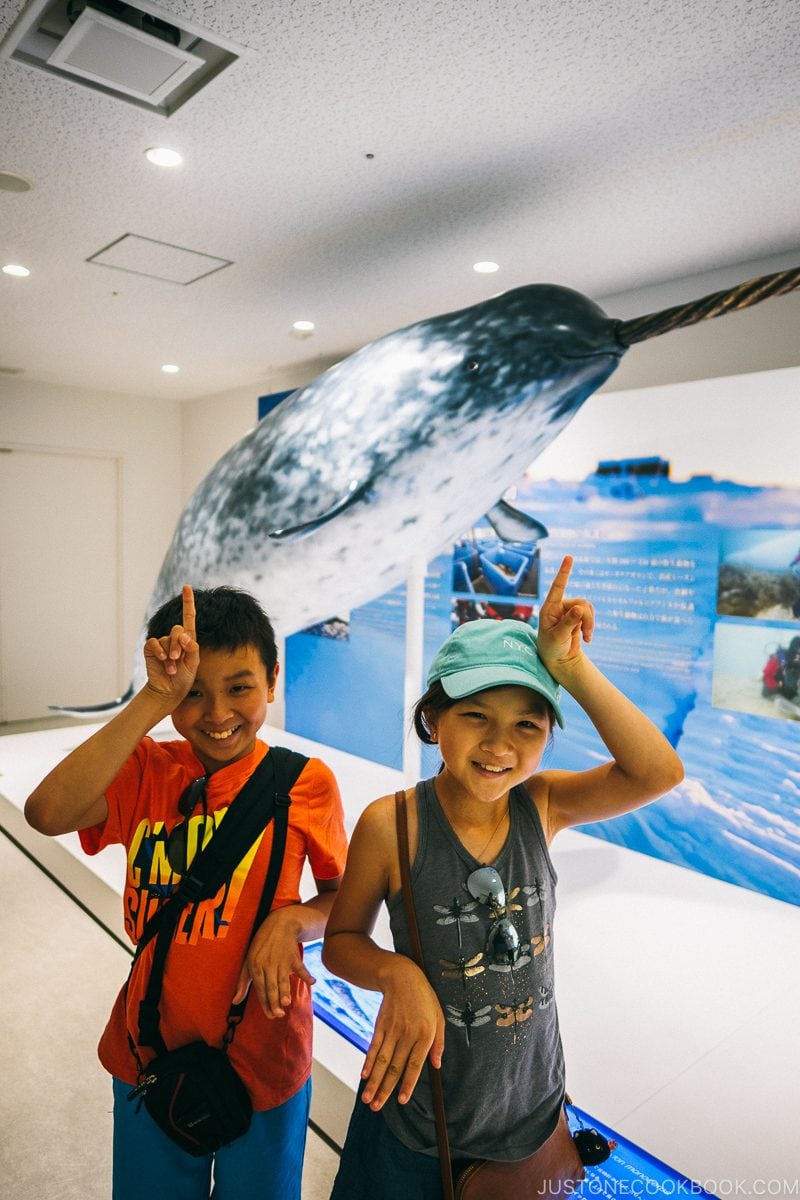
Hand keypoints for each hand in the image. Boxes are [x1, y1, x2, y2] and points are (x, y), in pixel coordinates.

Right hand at [142, 585, 199, 706]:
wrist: (168, 691)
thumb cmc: (184, 679)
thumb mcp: (194, 664)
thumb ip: (192, 648)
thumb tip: (185, 635)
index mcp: (188, 640)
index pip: (188, 617)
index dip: (187, 602)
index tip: (186, 587)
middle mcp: (174, 639)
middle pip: (178, 629)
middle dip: (179, 644)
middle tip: (178, 659)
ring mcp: (162, 643)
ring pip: (167, 638)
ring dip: (170, 653)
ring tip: (171, 668)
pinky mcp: (151, 648)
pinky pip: (154, 642)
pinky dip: (159, 651)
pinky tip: (162, 660)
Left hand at [233, 906, 315, 1018]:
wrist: (279, 924)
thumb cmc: (261, 945)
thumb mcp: (248, 960)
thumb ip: (242, 982)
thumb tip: (235, 1001)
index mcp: (255, 966)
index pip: (260, 989)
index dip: (265, 1003)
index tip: (270, 1015)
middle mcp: (268, 964)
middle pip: (271, 986)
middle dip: (274, 1001)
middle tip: (278, 1015)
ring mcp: (281, 960)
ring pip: (283, 979)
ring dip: (285, 990)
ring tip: (287, 1002)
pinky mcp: (293, 956)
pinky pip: (300, 967)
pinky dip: (306, 974)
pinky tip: (312, 981)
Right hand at [361, 958, 444, 1109]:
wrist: (402, 977)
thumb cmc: (424, 999)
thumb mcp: (439, 1017)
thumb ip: (439, 1042)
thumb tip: (437, 1065)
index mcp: (425, 1034)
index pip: (415, 1064)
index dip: (407, 1084)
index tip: (401, 1101)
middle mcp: (407, 1034)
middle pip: (395, 1067)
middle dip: (385, 1089)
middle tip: (376, 1108)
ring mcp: (392, 1030)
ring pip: (382, 1060)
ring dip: (374, 1081)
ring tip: (367, 1099)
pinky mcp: (380, 1025)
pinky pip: (374, 1047)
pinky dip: (368, 1062)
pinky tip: (364, 1076)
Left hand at [536, 555, 593, 676]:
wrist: (558, 659)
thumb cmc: (551, 648)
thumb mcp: (558, 637)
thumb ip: (569, 622)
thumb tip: (580, 608)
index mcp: (549, 608)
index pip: (557, 587)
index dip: (564, 571)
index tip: (569, 556)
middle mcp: (559, 606)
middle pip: (582, 602)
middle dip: (587, 618)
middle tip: (586, 635)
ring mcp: (570, 611)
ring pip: (588, 608)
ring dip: (590, 623)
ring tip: (586, 638)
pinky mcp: (578, 617)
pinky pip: (590, 615)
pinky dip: (591, 626)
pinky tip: (587, 639)